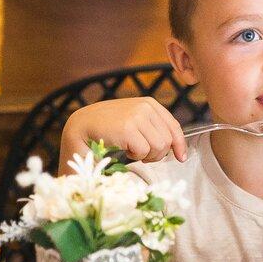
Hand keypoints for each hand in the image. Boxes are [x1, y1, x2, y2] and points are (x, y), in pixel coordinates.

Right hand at [60, 98, 186, 163]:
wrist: (81, 126)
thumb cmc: (107, 129)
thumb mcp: (134, 122)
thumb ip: (153, 129)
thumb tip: (176, 149)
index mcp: (149, 104)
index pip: (173, 126)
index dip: (179, 144)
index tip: (181, 157)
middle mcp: (145, 107)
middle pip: (167, 140)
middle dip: (157, 154)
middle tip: (140, 154)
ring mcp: (137, 116)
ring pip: (159, 147)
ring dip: (146, 156)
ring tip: (130, 150)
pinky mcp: (128, 128)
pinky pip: (144, 152)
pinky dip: (135, 156)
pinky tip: (123, 149)